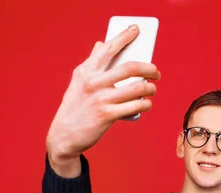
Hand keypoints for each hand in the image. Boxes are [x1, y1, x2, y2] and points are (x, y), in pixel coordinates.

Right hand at [46, 25, 160, 173]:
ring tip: (152, 90)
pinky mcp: (107, 115)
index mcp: (86, 71)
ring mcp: (101, 99)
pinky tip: (147, 104)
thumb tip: (100, 44)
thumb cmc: (75, 107)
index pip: (108, 48)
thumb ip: (91, 64)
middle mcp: (93, 82)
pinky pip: (136, 106)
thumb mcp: (78, 82)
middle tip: (156, 72)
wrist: (64, 135)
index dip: (124, 37)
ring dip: (150, 88)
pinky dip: (146, 104)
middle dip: (150, 68)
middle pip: (130, 67)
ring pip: (137, 88)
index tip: (136, 29)